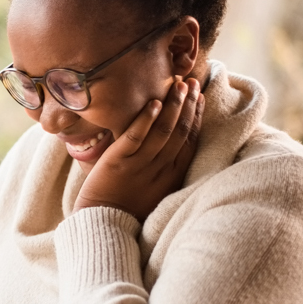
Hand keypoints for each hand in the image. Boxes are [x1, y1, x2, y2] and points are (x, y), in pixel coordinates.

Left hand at [73, 76, 203, 218]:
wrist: (103, 221)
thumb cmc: (127, 204)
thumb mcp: (157, 187)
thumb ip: (165, 166)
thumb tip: (170, 140)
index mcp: (173, 174)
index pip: (190, 139)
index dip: (196, 116)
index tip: (200, 96)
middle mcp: (161, 168)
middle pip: (180, 131)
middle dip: (188, 104)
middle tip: (192, 82)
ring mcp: (140, 165)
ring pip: (162, 131)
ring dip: (172, 105)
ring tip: (177, 84)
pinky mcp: (119, 162)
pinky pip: (135, 137)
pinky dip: (146, 119)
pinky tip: (153, 103)